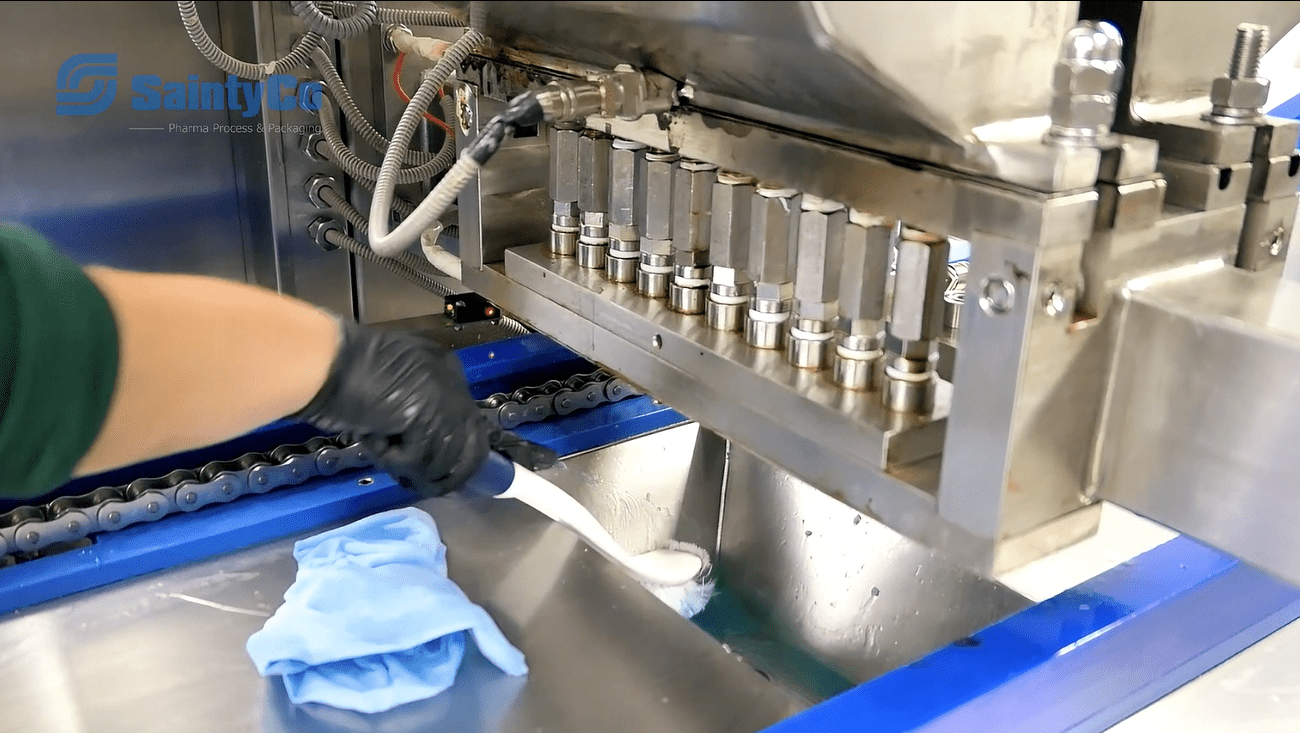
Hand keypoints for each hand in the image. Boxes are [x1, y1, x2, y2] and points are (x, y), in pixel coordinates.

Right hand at [293, 320, 552, 495]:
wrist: (324, 361)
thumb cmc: (341, 377)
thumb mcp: (387, 402)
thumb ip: (412, 424)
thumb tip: (425, 459)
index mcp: (442, 373)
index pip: (482, 422)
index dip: (507, 450)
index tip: (544, 465)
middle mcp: (452, 383)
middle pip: (469, 451)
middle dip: (446, 473)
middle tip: (414, 473)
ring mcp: (445, 399)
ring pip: (449, 463)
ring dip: (412, 467)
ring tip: (382, 441)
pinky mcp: (432, 417)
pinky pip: (424, 464)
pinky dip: (396, 461)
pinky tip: (377, 435)